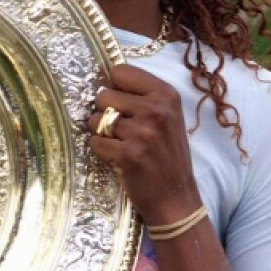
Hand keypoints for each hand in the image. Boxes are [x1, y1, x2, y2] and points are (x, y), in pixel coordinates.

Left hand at [86, 64, 201, 225]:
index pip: (120, 71)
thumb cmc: (167, 156)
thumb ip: (141, 98)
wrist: (176, 198)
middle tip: (120, 129)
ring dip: (100, 133)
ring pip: (95, 120)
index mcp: (166, 95)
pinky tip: (117, 158)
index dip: (115, 88)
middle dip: (104, 112)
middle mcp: (156, 110)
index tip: (122, 104)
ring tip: (119, 144)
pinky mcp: (129, 155)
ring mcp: (143, 132)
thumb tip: (101, 84)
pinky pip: (95, 142)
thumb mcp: (168, 118)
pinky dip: (100, 151)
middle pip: (103, 95)